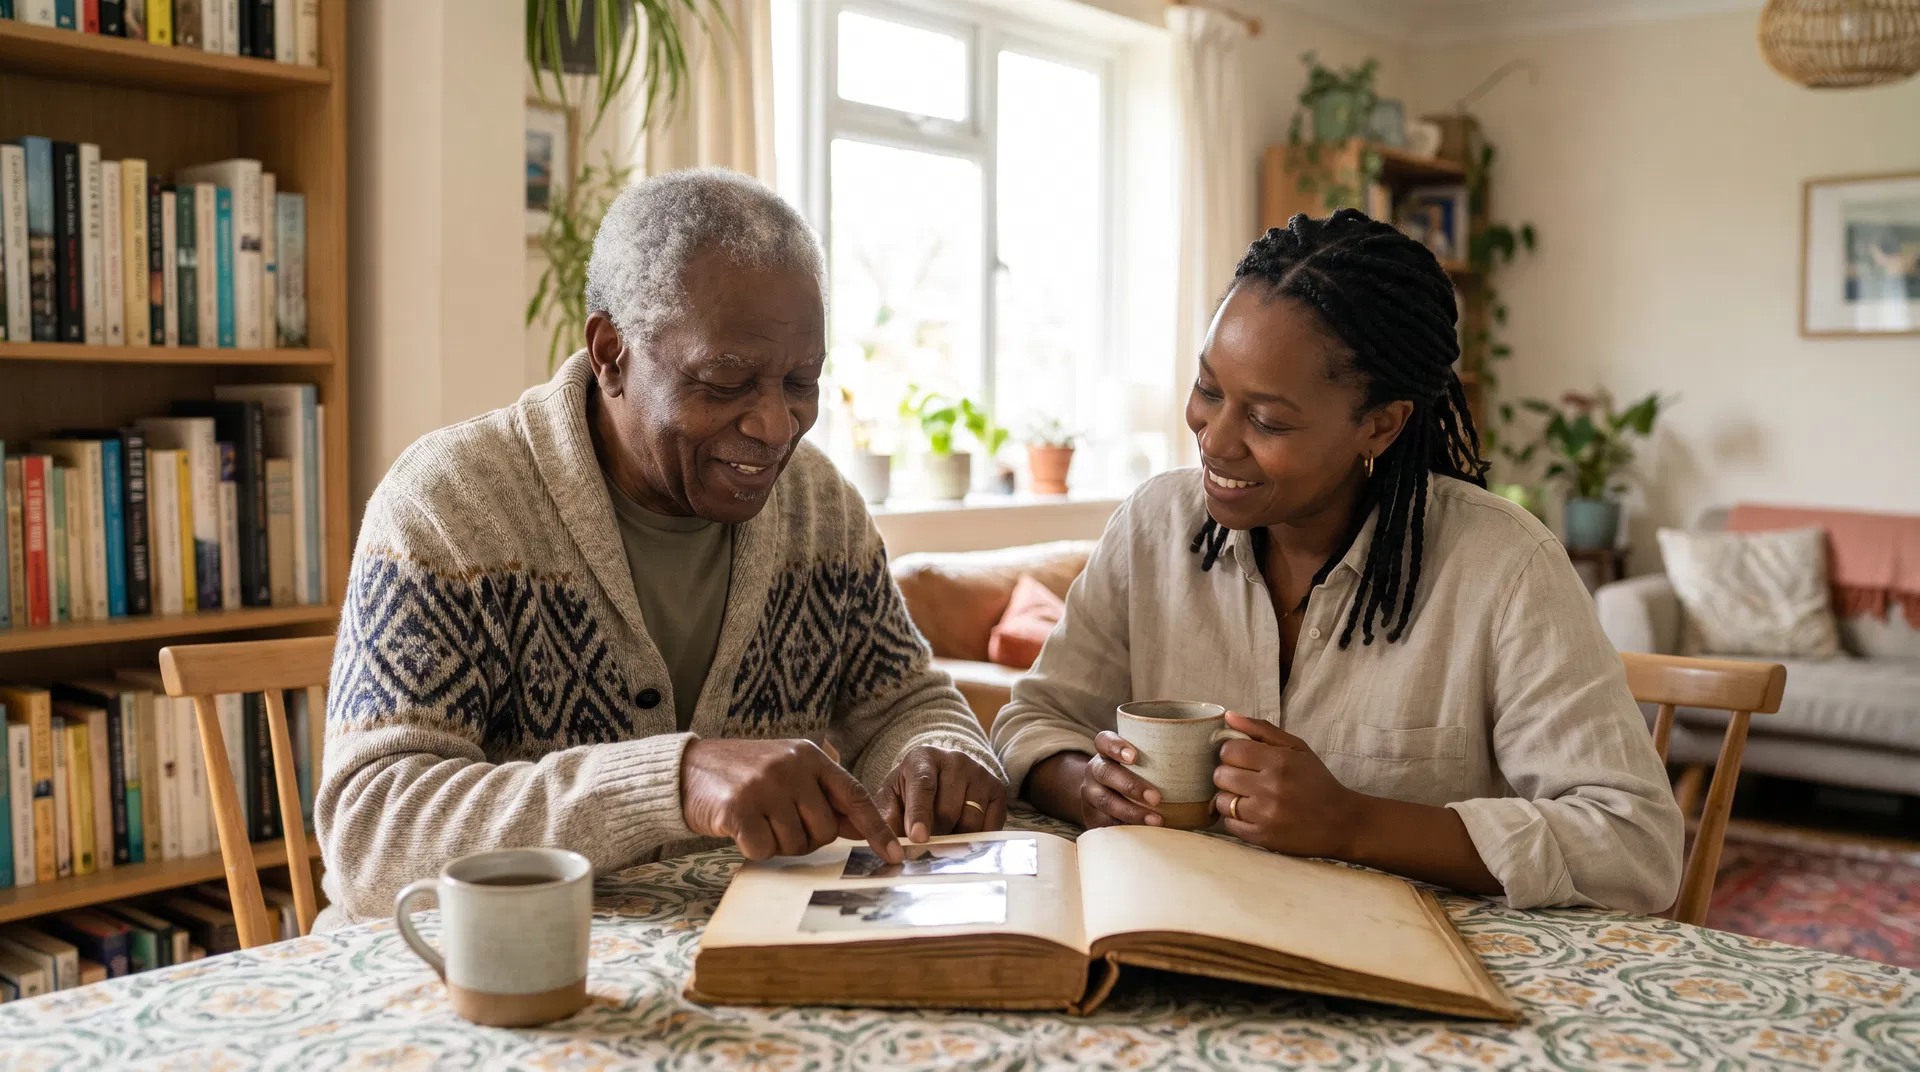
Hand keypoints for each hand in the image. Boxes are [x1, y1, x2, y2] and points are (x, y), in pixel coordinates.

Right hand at [681, 738, 900, 864]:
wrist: (688, 770)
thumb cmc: (746, 776)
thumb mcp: (789, 772)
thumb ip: (823, 795)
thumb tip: (863, 828)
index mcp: (810, 756)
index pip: (855, 797)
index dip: (877, 830)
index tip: (897, 855)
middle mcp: (792, 767)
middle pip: (823, 830)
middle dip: (806, 838)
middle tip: (779, 823)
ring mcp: (765, 786)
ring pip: (795, 844)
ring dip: (777, 843)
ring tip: (758, 820)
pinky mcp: (738, 808)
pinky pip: (764, 850)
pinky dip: (754, 848)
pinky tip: (740, 829)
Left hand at [875, 746, 1008, 842]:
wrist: (941, 773)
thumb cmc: (911, 789)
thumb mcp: (892, 797)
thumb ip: (886, 820)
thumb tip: (889, 849)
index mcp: (923, 757)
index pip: (923, 786)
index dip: (920, 814)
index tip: (917, 837)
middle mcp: (955, 760)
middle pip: (948, 811)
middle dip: (935, 835)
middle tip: (926, 844)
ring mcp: (980, 773)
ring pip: (970, 822)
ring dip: (955, 838)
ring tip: (943, 834)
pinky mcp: (997, 789)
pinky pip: (990, 827)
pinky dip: (976, 839)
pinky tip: (963, 832)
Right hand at [1079, 731, 1167, 828]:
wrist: (1108, 798)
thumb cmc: (1140, 776)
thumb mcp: (1146, 762)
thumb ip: (1168, 760)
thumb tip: (1214, 770)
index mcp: (1106, 751)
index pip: (1104, 740)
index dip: (1116, 746)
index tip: (1134, 756)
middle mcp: (1095, 770)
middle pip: (1105, 772)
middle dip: (1130, 785)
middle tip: (1156, 798)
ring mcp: (1091, 794)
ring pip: (1104, 800)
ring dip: (1131, 811)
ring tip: (1156, 821)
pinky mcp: (1092, 818)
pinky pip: (1105, 824)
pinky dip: (1125, 828)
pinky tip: (1144, 834)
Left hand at [1211, 712, 1365, 856]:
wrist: (1340, 822)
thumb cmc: (1316, 781)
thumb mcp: (1297, 748)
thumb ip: (1261, 729)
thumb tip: (1228, 716)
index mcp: (1279, 761)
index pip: (1229, 750)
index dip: (1232, 752)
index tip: (1243, 758)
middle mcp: (1270, 788)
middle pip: (1221, 775)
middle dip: (1229, 774)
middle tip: (1246, 777)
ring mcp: (1265, 815)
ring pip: (1222, 800)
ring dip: (1231, 797)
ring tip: (1249, 796)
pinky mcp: (1262, 837)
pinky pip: (1229, 824)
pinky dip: (1236, 819)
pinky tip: (1252, 813)